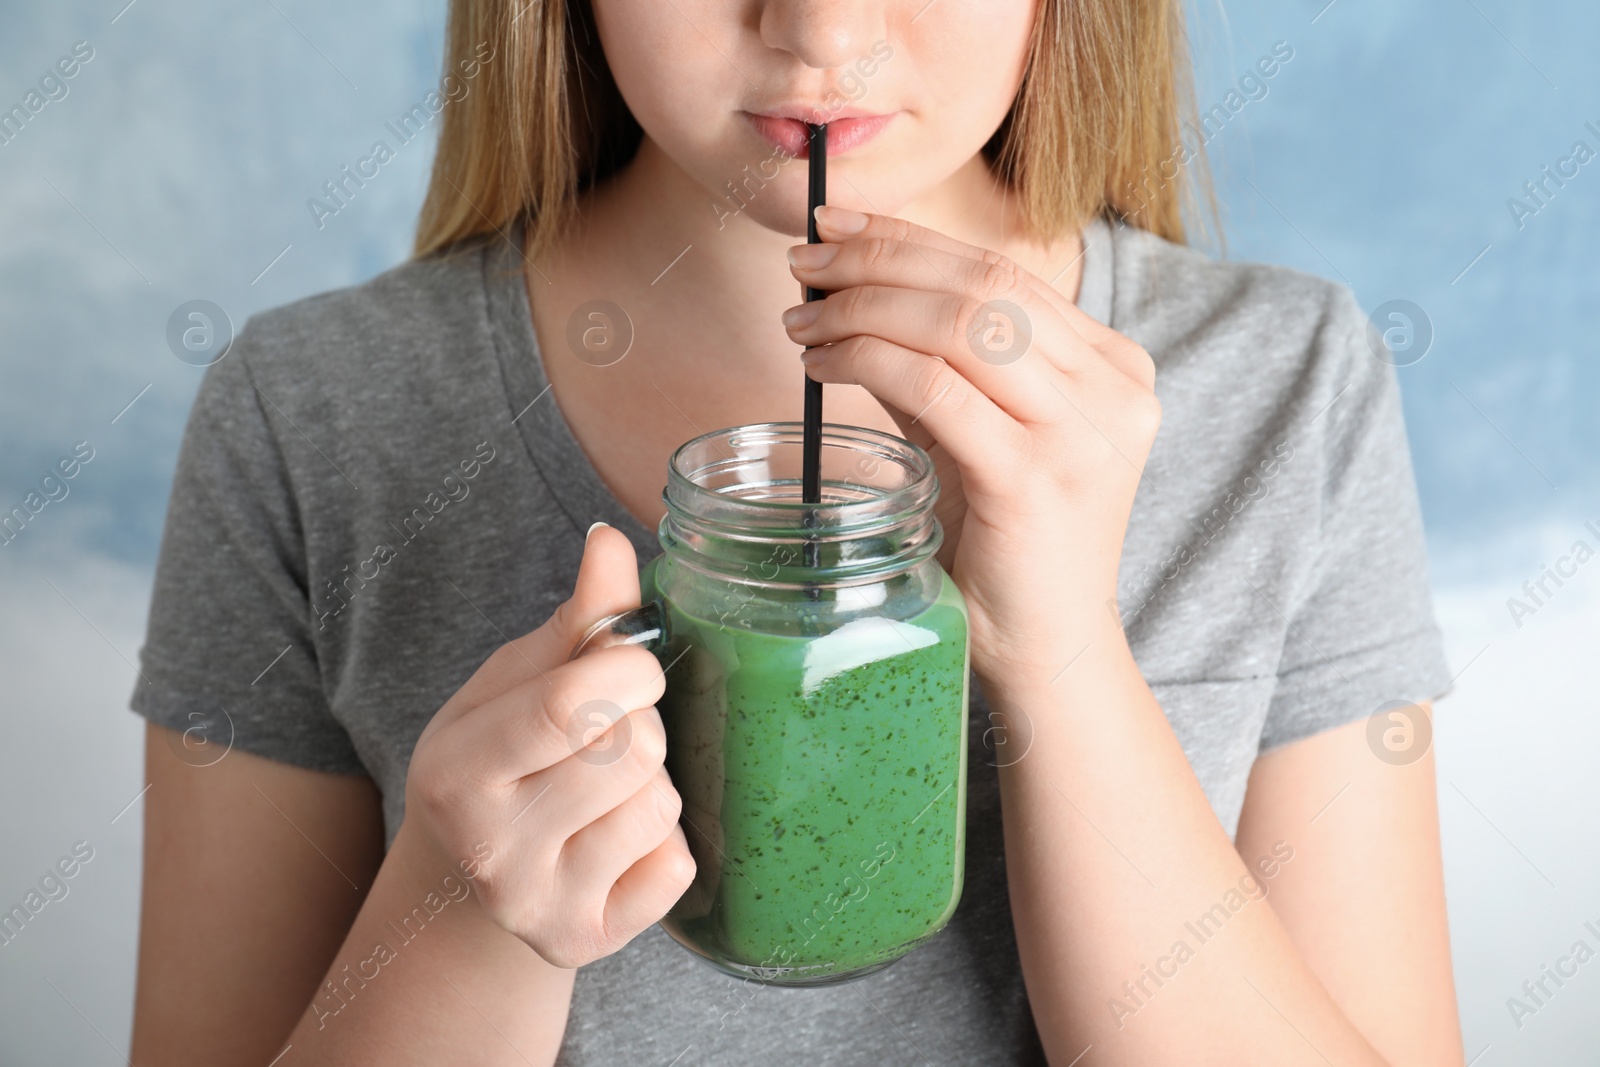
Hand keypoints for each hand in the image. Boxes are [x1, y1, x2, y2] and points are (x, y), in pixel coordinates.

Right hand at [401, 525, 695, 967]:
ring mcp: (537, 908)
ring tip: (609, 788)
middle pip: (632, 753)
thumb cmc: (503, 755)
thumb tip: (611, 540)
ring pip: (661, 807)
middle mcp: (489, 852)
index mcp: (455, 771)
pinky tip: (619, 841)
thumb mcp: (517, 681)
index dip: (627, 669)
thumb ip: (577, 619)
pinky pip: (677, 868)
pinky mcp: (587, 944)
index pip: (568, 706)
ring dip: (654, 782)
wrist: (469, 877)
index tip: (633, 665)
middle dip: (640, 724)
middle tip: (608, 735)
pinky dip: (665, 845)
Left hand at [783, 205, 1159, 683]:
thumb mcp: (981, 435)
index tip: (836, 227)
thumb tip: (850, 292)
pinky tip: (821, 366)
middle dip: (878, 259)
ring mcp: (1084, 432)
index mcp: (1113, 366)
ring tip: (800, 319)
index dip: (911, 239)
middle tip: (803, 261)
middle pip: (982, 282)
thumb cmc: (1006, 548)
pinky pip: (936, 388)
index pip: (1003, 271)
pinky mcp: (1037, 477)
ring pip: (960, 323)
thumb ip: (939, 365)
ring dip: (864, 306)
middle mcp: (1113, 388)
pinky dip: (867, 362)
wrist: (1046, 653)